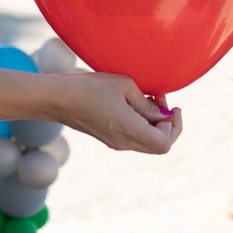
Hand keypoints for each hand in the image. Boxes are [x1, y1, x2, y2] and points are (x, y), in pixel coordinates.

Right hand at [60, 72, 181, 153]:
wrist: (57, 99)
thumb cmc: (89, 87)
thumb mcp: (124, 86)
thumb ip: (148, 104)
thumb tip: (164, 115)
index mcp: (129, 130)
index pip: (165, 143)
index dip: (175, 126)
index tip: (173, 107)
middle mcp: (124, 142)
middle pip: (159, 146)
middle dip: (168, 125)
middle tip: (162, 102)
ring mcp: (116, 143)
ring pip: (148, 143)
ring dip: (155, 124)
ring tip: (149, 98)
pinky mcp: (109, 138)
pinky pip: (135, 138)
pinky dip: (143, 124)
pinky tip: (136, 104)